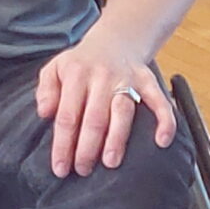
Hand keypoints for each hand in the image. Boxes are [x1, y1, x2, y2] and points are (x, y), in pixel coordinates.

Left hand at [36, 25, 175, 178]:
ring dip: (117, 138)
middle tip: (83, 170)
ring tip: (110, 162)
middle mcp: (102, 76)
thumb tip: (44, 113)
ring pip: (123, 111)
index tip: (60, 168)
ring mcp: (127, 78)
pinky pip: (158, 100)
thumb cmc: (82, 63)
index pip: (67, 115)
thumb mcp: (55, 69)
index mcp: (76, 74)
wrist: (116, 39)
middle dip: (87, 147)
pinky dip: (164, 120)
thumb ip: (46, 90)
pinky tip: (161, 141)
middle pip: (94, 117)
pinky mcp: (147, 80)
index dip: (63, 144)